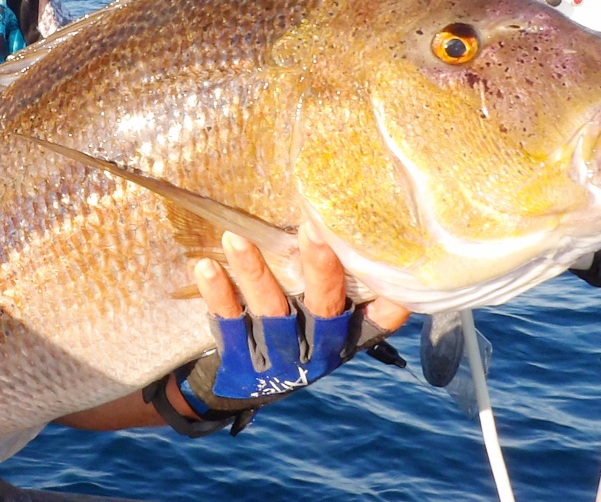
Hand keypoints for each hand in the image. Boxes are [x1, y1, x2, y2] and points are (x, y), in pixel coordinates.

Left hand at [193, 228, 408, 398]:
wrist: (239, 386)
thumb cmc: (292, 331)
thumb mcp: (322, 314)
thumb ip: (339, 277)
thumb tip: (348, 213)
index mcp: (345, 333)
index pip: (382, 315)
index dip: (394, 292)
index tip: (394, 255)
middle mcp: (318, 346)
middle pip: (324, 304)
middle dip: (320, 267)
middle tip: (312, 227)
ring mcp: (278, 354)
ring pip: (270, 310)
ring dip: (254, 272)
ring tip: (236, 237)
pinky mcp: (240, 357)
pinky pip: (228, 321)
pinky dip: (219, 294)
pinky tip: (206, 266)